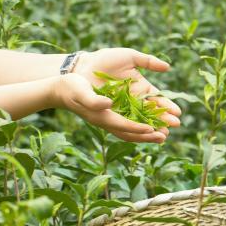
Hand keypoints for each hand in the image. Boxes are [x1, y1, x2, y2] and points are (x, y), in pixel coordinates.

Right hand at [54, 73, 169, 142]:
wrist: (61, 89)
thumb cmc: (71, 88)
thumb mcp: (81, 92)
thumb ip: (93, 100)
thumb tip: (108, 104)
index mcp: (101, 116)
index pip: (123, 125)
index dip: (138, 128)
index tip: (152, 128)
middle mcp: (106, 121)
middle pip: (130, 133)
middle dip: (147, 136)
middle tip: (164, 137)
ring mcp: (107, 119)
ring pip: (130, 131)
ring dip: (146, 134)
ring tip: (162, 135)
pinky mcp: (108, 114)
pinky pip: (127, 124)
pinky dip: (139, 127)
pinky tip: (149, 124)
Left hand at [72, 48, 181, 132]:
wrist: (82, 66)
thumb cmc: (105, 59)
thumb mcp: (129, 57)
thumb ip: (148, 61)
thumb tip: (167, 67)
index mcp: (140, 89)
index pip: (157, 101)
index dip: (167, 107)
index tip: (178, 112)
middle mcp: (132, 103)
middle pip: (150, 115)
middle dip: (162, 121)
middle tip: (175, 125)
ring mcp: (120, 110)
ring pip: (138, 123)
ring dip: (150, 130)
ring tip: (162, 135)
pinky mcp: (107, 116)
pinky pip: (121, 126)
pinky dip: (133, 130)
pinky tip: (143, 132)